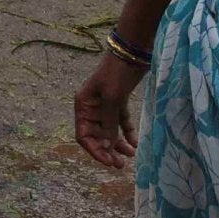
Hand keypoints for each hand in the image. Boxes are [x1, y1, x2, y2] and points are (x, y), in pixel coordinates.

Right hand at [74, 51, 145, 168]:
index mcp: (83, 105)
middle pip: (96, 135)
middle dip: (107, 150)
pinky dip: (127, 133)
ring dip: (117, 144)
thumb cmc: (117, 73)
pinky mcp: (119, 101)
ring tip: (129, 156)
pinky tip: (135, 143)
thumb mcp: (112, 99)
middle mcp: (92, 107)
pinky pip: (121, 123)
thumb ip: (108, 124)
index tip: (108, 161)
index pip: (83, 135)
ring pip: (109, 131)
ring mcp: (106, 104)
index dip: (94, 150)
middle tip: (120, 165)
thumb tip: (106, 148)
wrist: (132, 53)